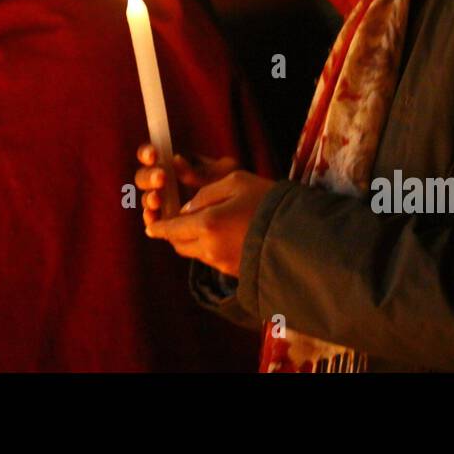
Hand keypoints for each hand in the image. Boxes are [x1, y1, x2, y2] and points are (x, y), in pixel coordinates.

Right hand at [134, 144, 236, 226]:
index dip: (147, 153)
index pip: (151, 154)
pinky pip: (153, 220)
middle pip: (143, 177)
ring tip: (157, 201)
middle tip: (161, 178)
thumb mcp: (223, 172)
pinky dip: (151, 219)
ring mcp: (162, 201)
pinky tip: (154, 219)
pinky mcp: (166, 222)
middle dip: (149, 177)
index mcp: (173, 162)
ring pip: (146, 198)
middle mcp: (162, 181)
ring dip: (149, 199)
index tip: (154, 155)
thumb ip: (200, 169)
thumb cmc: (231, 184)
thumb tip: (175, 160)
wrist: (244, 211)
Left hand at [144, 170, 276, 277]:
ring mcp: (223, 264)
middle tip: (172, 222)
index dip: (159, 227)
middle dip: (172, 234)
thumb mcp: (236, 181)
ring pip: (195, 253)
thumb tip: (188, 209)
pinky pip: (212, 260)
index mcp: (207, 224)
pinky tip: (220, 235)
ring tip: (198, 226)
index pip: (171, 229)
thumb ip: (206, 193)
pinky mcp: (236, 272)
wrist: (302, 233)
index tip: (151, 225)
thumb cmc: (269, 200)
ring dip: (191, 240)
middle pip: (179, 244)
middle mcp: (210, 248)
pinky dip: (208, 247)